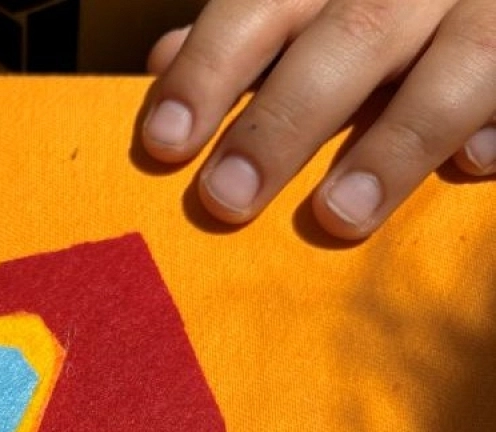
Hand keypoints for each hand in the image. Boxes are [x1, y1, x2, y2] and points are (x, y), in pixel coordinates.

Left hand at [142, 0, 495, 237]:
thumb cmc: (379, 8)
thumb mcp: (311, 5)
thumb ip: (248, 35)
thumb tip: (163, 64)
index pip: (264, 2)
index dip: (210, 69)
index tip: (164, 142)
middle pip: (350, 36)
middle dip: (283, 122)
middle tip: (227, 198)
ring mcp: (488, 3)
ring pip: (460, 59)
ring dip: (394, 142)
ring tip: (338, 216)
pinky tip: (473, 165)